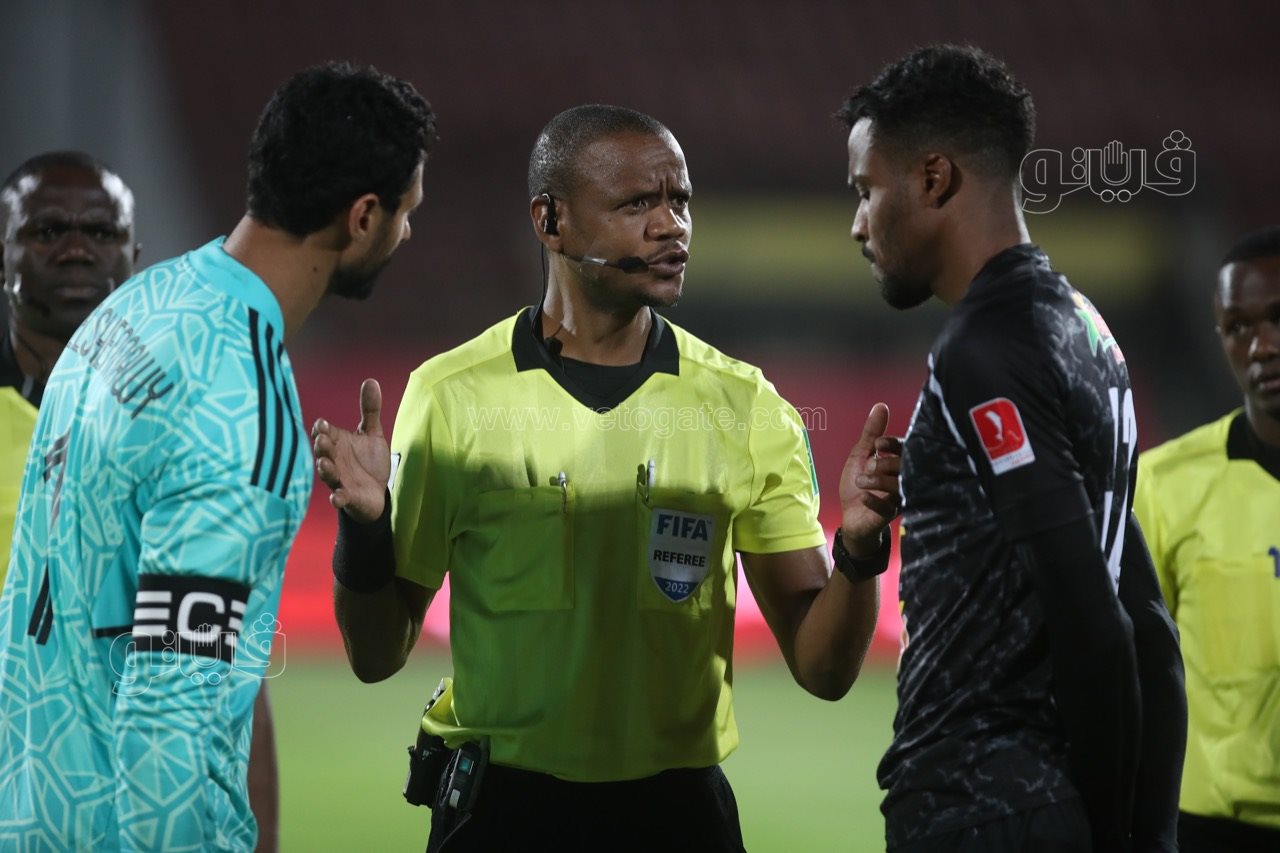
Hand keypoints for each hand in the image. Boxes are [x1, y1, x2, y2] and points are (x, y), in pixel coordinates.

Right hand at [312, 379, 390, 522]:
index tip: (322, 424)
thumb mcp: (372, 433)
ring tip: (324, 464)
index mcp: (338, 443)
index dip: (322, 429)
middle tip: (322, 440)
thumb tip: (371, 380)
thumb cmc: (368, 461)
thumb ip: (370, 409)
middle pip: (323, 451)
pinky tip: (337, 497)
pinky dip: (337, 498)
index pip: (325, 433)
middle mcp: (334, 460)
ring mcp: (339, 479)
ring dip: (325, 469)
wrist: (377, 491)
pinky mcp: (347, 497)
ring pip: (328, 474)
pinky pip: (340, 498)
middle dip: (322, 446)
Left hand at [837, 403, 901, 555]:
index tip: (878, 443)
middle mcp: (903, 479)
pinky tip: (863, 497)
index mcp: (898, 462)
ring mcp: (899, 498)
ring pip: (898, 486)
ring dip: (878, 481)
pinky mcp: (890, 515)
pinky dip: (874, 501)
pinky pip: (888, 508)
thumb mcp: (860, 455)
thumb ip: (870, 433)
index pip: (905, 448)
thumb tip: (880, 405)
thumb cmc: (859, 484)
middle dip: (886, 464)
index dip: (892, 444)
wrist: (852, 517)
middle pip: (905, 467)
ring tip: (861, 481)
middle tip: (869, 465)